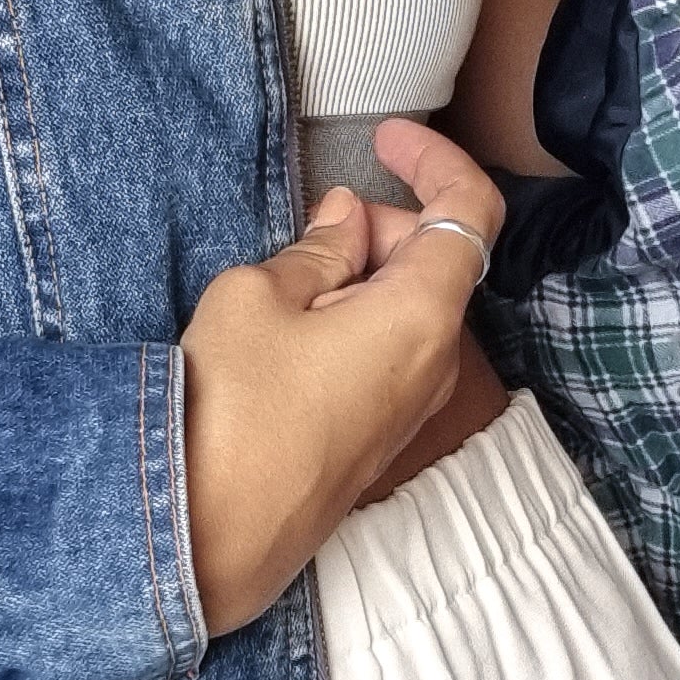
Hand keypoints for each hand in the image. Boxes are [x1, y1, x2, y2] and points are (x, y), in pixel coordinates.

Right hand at [179, 119, 504, 635]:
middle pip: (437, 262)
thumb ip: (315, 250)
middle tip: (310, 227)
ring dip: (362, 278)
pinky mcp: (378, 439)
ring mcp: (410, 409)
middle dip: (382, 225)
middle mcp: (435, 365)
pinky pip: (388, 356)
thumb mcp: (256, 299)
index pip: (470, 211)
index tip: (386, 138)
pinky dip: (355, 321)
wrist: (208, 541)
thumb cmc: (229, 414)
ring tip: (286, 286)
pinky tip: (290, 334)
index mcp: (422, 316)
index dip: (436, 160)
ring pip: (410, 311)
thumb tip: (345, 223)